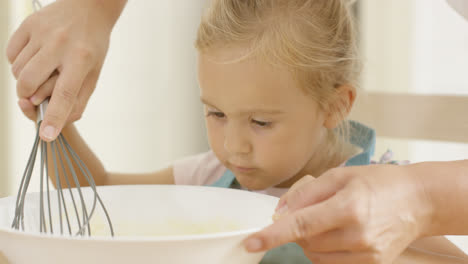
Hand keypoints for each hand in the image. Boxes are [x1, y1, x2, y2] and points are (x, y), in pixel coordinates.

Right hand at [6, 0, 125, 140]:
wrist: (88, 8)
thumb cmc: (92, 47)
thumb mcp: (94, 73)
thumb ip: (77, 99)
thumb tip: (55, 122)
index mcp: (82, 59)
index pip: (65, 93)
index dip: (55, 117)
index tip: (46, 135)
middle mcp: (60, 44)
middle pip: (30, 83)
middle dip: (27, 97)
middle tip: (34, 98)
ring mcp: (42, 32)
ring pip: (17, 71)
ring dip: (25, 80)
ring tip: (41, 72)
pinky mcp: (28, 24)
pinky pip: (10, 55)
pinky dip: (17, 64)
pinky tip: (34, 59)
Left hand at [244, 165, 433, 263]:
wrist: (418, 201)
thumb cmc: (378, 182)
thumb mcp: (340, 176)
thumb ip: (306, 193)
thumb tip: (279, 211)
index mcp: (348, 208)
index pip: (301, 226)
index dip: (272, 235)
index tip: (250, 243)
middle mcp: (357, 236)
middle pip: (306, 242)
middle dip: (297, 229)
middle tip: (312, 211)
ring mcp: (366, 255)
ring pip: (316, 255)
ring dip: (309, 241)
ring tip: (328, 220)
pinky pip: (332, 263)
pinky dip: (324, 250)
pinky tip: (336, 234)